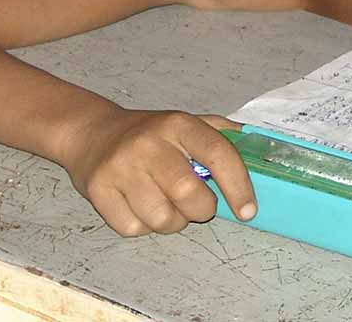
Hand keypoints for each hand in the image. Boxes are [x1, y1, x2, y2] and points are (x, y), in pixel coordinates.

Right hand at [61, 108, 255, 235]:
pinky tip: (139, 204)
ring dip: (171, 221)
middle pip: (189, 194)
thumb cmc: (150, 135)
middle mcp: (149, 142)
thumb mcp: (187, 123)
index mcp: (179, 124)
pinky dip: (143, 226)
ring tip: (165, 202)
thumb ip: (222, 134)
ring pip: (161, 218)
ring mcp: (121, 166)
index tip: (248, 210)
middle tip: (197, 204)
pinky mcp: (98, 189)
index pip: (219, 153)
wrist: (92, 133)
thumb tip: (259, 145)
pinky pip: (133, 229)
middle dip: (201, 209)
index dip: (238, 185)